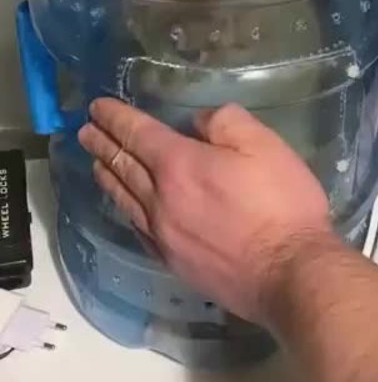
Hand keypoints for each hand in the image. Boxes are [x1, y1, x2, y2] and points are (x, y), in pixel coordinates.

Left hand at [78, 99, 330, 323]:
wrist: (289, 275)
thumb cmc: (281, 204)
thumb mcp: (263, 145)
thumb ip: (225, 122)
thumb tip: (197, 122)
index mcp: (180, 165)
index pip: (138, 134)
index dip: (117, 117)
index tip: (98, 106)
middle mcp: (161, 199)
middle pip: (123, 165)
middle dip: (103, 144)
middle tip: (85, 130)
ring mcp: (163, 235)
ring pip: (125, 198)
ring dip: (107, 175)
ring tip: (95, 162)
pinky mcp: (173, 262)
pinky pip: (137, 228)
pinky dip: (125, 209)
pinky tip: (126, 207)